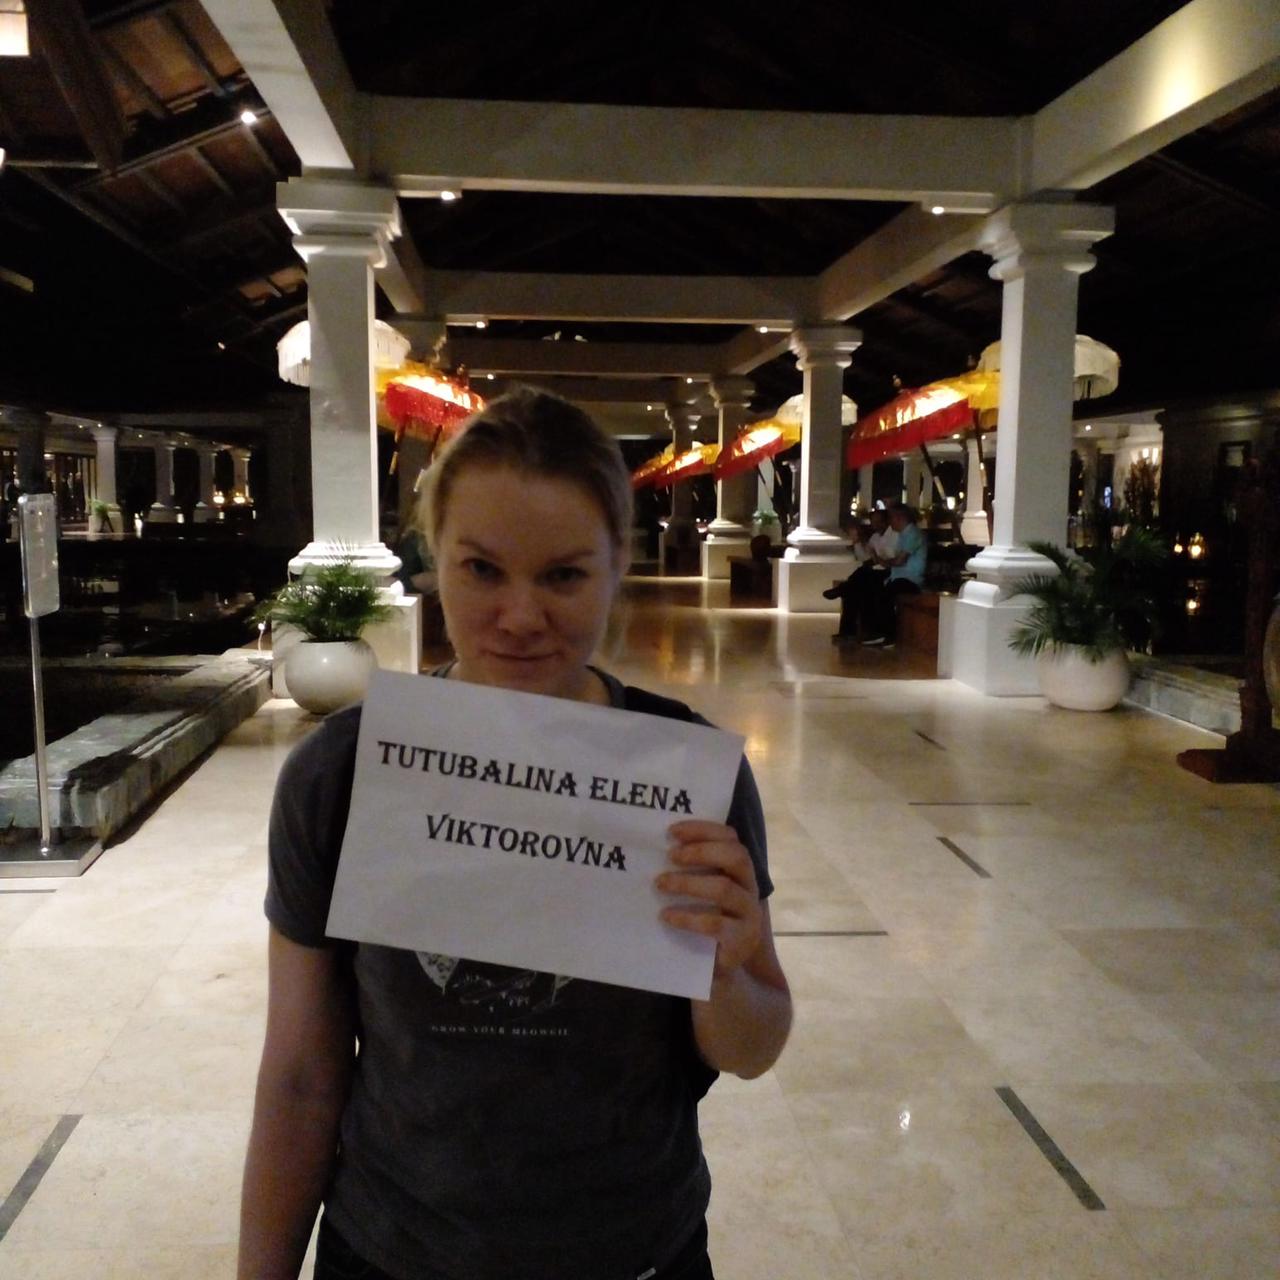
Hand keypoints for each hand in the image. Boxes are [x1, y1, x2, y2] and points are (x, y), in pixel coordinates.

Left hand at [655, 820, 761, 977]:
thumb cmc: (704, 923)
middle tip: (671, 856)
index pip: (731, 838)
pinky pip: (715, 924)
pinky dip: (687, 917)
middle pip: (737, 857)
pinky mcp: (741, 941)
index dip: (703, 829)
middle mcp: (750, 888)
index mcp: (740, 871)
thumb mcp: (700, 893)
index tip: (672, 831)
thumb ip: (690, 871)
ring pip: (724, 889)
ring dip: (688, 883)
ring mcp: (749, 915)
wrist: (719, 972)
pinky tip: (666, 916)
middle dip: (701, 851)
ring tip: (661, 883)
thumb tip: (657, 848)